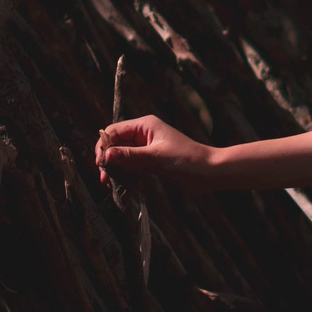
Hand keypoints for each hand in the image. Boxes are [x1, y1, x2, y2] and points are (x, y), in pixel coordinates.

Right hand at [95, 115, 218, 187]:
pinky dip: (125, 174)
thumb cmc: (187, 161)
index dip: (104, 146)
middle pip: (115, 143)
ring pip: (122, 156)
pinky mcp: (151, 161)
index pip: (114, 131)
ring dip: (115, 169)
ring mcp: (147, 148)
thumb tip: (106, 156)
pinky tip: (122, 185)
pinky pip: (131, 165)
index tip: (101, 164)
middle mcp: (144, 134)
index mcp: (145, 126)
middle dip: (107, 159)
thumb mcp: (156, 158)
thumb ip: (130, 156)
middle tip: (104, 178)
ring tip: (110, 184)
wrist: (210, 173)